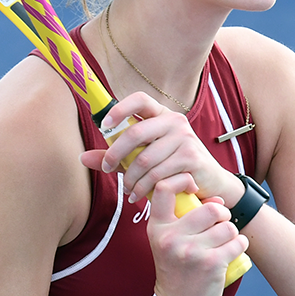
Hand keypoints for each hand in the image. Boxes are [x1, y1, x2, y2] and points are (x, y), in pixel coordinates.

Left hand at [80, 91, 240, 204]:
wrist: (211, 183)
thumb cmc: (174, 168)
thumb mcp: (144, 159)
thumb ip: (117, 157)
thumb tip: (83, 158)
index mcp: (162, 115)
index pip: (140, 100)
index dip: (119, 109)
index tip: (104, 125)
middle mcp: (176, 122)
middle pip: (136, 132)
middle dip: (115, 154)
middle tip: (106, 168)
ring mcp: (185, 139)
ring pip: (144, 160)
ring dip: (130, 179)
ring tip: (127, 189)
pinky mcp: (191, 158)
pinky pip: (157, 175)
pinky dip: (143, 189)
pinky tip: (140, 195)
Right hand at [145, 175, 248, 295]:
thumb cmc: (177, 269)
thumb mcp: (170, 241)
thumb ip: (187, 218)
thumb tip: (217, 200)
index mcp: (157, 228)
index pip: (164, 189)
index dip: (183, 180)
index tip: (193, 187)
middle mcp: (171, 237)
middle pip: (211, 209)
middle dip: (222, 216)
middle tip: (219, 227)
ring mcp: (190, 251)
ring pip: (228, 226)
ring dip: (232, 234)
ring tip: (223, 245)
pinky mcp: (210, 263)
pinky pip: (237, 242)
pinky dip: (240, 246)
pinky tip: (232, 252)